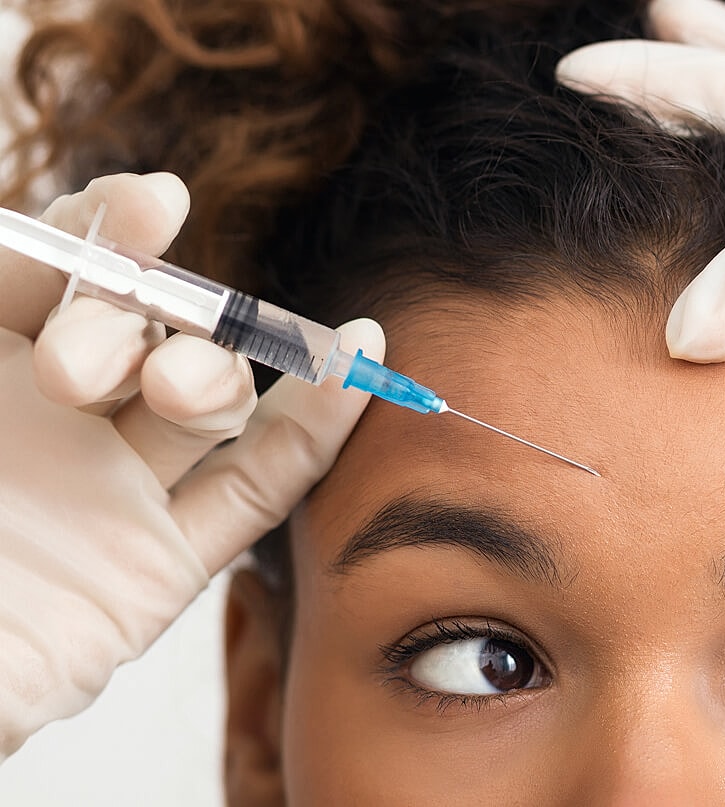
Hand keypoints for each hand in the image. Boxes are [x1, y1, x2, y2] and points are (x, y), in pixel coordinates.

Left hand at [0, 173, 383, 756]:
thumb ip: (0, 278)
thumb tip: (116, 202)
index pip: (57, 273)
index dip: (108, 231)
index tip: (150, 206)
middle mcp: (50, 423)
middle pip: (139, 332)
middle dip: (135, 322)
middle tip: (78, 368)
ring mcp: (110, 492)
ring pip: (205, 404)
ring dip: (215, 372)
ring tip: (176, 389)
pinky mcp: (159, 565)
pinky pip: (256, 489)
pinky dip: (314, 431)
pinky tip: (351, 370)